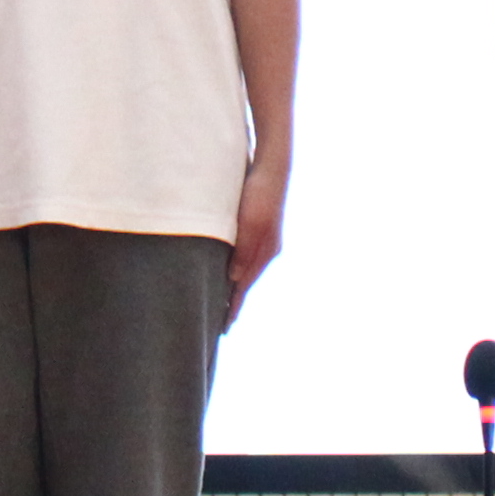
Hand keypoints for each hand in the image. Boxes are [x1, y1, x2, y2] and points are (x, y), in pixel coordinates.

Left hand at [226, 154, 289, 316]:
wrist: (272, 166)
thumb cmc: (258, 194)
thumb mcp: (250, 224)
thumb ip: (243, 253)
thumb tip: (233, 280)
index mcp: (264, 253)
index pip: (244, 288)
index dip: (233, 307)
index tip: (223, 329)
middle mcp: (267, 250)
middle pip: (246, 282)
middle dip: (234, 301)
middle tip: (222, 324)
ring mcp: (265, 239)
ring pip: (246, 269)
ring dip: (234, 285)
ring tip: (223, 301)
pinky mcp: (260, 227)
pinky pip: (245, 255)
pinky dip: (237, 267)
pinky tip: (229, 268)